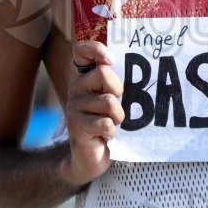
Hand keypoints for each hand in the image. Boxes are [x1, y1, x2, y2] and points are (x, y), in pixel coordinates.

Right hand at [65, 41, 124, 184]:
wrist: (92, 158)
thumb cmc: (108, 124)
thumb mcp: (114, 99)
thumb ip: (118, 82)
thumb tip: (134, 65)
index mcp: (86, 78)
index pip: (81, 51)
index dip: (96, 49)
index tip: (110, 60)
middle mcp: (76, 88)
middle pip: (104, 74)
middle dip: (118, 93)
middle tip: (115, 108)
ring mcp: (73, 106)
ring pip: (109, 102)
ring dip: (118, 118)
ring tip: (111, 125)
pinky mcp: (75, 125)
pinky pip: (105, 123)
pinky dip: (112, 133)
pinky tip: (104, 136)